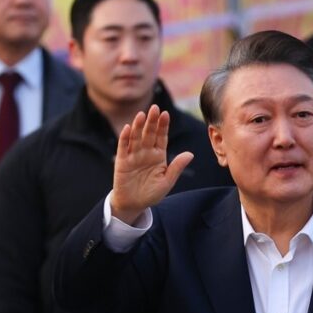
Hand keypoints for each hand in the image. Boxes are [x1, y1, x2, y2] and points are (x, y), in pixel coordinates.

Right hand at [109, 105, 192, 224]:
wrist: (134, 204)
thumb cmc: (151, 193)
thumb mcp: (167, 181)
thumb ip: (176, 167)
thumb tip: (190, 154)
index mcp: (159, 155)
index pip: (162, 137)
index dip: (163, 126)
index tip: (166, 114)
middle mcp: (146, 152)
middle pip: (149, 134)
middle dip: (152, 121)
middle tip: (155, 108)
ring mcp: (134, 156)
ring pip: (136, 138)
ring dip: (138, 126)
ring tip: (142, 115)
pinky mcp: (122, 162)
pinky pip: (124, 148)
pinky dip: (125, 138)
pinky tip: (127, 128)